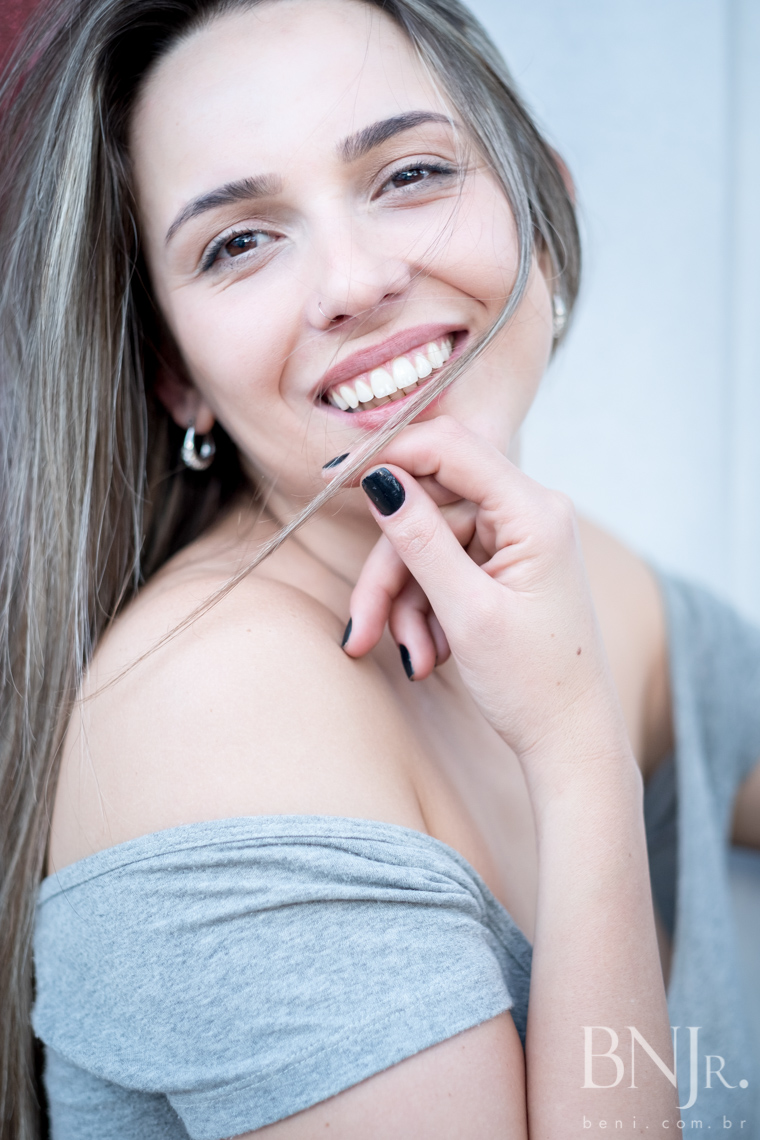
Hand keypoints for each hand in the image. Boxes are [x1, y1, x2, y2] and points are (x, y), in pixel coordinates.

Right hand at [327, 417, 633, 807]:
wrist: (569, 740)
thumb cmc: (533, 683)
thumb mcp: (467, 611)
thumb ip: (421, 539)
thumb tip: (379, 477)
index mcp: (535, 512)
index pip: (449, 448)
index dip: (387, 455)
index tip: (331, 477)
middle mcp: (531, 514)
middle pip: (428, 512)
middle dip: (390, 575)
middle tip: (361, 632)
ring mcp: (518, 540)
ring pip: (428, 547)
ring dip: (407, 604)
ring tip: (417, 658)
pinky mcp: (506, 565)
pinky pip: (444, 569)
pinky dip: (427, 610)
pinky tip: (434, 653)